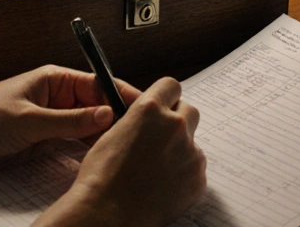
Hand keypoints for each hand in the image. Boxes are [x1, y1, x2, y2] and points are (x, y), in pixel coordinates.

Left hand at [0, 65, 131, 168]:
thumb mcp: (28, 121)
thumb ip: (70, 120)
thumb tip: (108, 115)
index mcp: (56, 79)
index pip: (101, 84)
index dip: (125, 98)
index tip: (146, 111)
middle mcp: (59, 97)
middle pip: (100, 107)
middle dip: (120, 121)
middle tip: (141, 138)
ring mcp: (54, 120)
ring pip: (91, 128)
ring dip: (106, 139)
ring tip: (126, 152)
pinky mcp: (46, 140)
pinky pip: (76, 145)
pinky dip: (89, 153)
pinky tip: (102, 162)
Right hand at [36, 77, 206, 226]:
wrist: (107, 214)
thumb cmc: (101, 177)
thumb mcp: (113, 134)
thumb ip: (140, 120)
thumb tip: (150, 119)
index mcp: (150, 110)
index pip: (171, 86)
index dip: (167, 97)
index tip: (164, 106)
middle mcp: (175, 126)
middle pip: (189, 111)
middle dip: (178, 122)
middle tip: (161, 139)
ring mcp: (190, 153)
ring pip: (192, 144)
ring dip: (179, 152)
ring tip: (155, 171)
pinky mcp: (198, 178)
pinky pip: (195, 170)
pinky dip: (183, 176)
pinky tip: (162, 187)